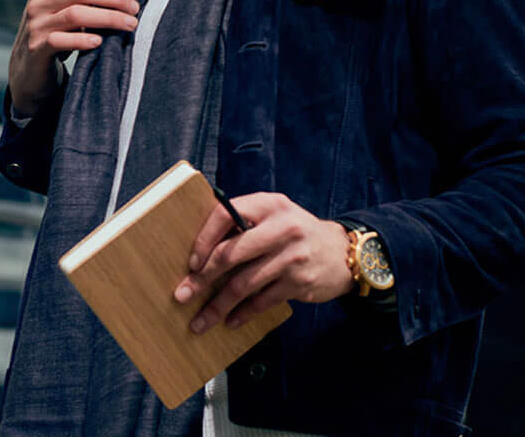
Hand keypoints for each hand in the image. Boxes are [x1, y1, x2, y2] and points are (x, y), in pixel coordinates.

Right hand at [8, 0, 138, 114]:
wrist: (28, 70)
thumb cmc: (55, 33)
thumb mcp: (64, 7)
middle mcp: (38, 3)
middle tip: (135, 8)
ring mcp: (36, 26)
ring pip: (76, 14)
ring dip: (109, 18)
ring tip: (130, 24)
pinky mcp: (37, 50)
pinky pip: (61, 40)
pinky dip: (83, 40)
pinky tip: (100, 42)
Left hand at [173, 193, 352, 333]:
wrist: (342, 252)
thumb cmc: (296, 233)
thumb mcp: (275, 216)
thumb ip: (245, 224)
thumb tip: (201, 250)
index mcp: (268, 204)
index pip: (226, 215)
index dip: (204, 239)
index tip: (192, 262)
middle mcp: (281, 226)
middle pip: (231, 253)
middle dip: (203, 278)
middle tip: (182, 295)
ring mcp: (291, 255)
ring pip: (244, 283)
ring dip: (218, 305)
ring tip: (200, 321)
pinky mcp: (300, 281)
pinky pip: (262, 301)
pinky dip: (243, 313)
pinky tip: (230, 321)